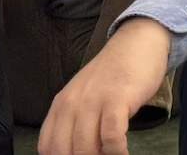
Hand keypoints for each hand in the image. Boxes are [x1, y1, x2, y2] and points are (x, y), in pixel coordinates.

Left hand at [39, 18, 171, 154]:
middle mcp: (72, 104)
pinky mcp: (117, 99)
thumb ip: (75, 120)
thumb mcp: (84, 94)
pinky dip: (117, 152)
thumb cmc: (115, 73)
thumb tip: (77, 150)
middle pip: (65, 152)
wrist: (139, 41)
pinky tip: (124, 152)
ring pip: (86, 148)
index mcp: (60, 105)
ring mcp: (94, 101)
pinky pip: (111, 137)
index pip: (48, 147)